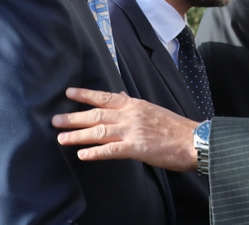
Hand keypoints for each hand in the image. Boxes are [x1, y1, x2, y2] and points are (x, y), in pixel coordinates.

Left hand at [52, 87, 197, 171]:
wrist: (193, 139)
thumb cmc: (175, 127)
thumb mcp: (152, 109)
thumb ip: (133, 104)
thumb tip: (118, 94)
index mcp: (135, 104)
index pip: (106, 97)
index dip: (86, 95)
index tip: (68, 92)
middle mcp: (131, 115)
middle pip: (97, 114)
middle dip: (74, 117)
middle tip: (55, 120)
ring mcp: (133, 131)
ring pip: (100, 131)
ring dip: (78, 135)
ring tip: (61, 139)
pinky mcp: (137, 148)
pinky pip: (111, 150)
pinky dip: (96, 152)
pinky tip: (82, 155)